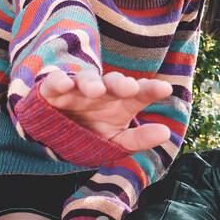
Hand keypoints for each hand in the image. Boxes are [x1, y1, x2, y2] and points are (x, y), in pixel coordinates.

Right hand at [39, 69, 173, 153]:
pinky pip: (56, 81)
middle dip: (121, 83)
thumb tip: (166, 133)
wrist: (56, 136)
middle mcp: (103, 91)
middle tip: (130, 89)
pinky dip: (59, 81)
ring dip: (91, 82)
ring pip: (86, 79)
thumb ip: (139, 139)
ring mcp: (78, 88)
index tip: (165, 89)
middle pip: (114, 82)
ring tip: (96, 91)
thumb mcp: (117, 141)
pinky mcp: (53, 89)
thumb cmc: (93, 134)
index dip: (152, 89)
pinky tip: (65, 85)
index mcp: (121, 102)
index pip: (140, 92)